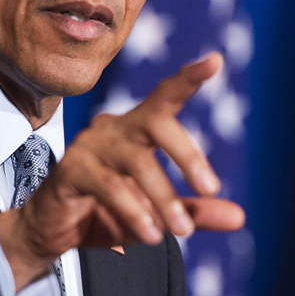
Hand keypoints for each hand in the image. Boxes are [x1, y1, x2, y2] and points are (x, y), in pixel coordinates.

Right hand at [0, 52, 245, 289]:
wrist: (54, 232)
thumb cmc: (104, 212)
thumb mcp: (156, 215)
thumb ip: (193, 211)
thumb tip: (239, 217)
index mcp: (135, 130)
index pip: (164, 97)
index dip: (188, 78)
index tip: (216, 60)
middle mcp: (112, 128)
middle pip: (155, 122)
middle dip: (186, 154)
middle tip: (210, 188)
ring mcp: (88, 146)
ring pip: (135, 162)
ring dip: (163, 198)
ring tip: (180, 230)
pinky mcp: (69, 169)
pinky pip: (109, 186)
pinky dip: (133, 212)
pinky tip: (149, 235)